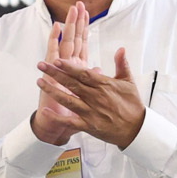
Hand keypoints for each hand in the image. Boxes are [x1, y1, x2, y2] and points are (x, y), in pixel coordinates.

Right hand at [29, 1, 91, 145]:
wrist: (53, 122)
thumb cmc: (69, 110)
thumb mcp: (86, 95)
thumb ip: (93, 81)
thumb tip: (99, 70)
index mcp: (76, 69)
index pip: (81, 43)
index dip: (84, 29)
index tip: (87, 13)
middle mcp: (67, 65)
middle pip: (73, 38)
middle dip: (76, 22)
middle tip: (78, 4)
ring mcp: (59, 67)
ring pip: (65, 41)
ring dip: (68, 26)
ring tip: (71, 10)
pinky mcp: (52, 71)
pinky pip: (53, 52)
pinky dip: (55, 39)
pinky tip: (56, 27)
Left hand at [35, 4, 145, 147]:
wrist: (137, 129)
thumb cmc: (132, 104)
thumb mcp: (129, 82)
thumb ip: (122, 64)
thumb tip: (120, 48)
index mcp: (105, 86)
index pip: (83, 74)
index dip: (69, 67)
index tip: (56, 60)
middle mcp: (96, 98)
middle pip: (72, 84)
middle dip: (55, 74)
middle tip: (41, 65)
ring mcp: (91, 112)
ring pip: (68, 100)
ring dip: (52, 91)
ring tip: (39, 82)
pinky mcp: (88, 126)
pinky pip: (70, 122)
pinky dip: (57, 117)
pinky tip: (44, 111)